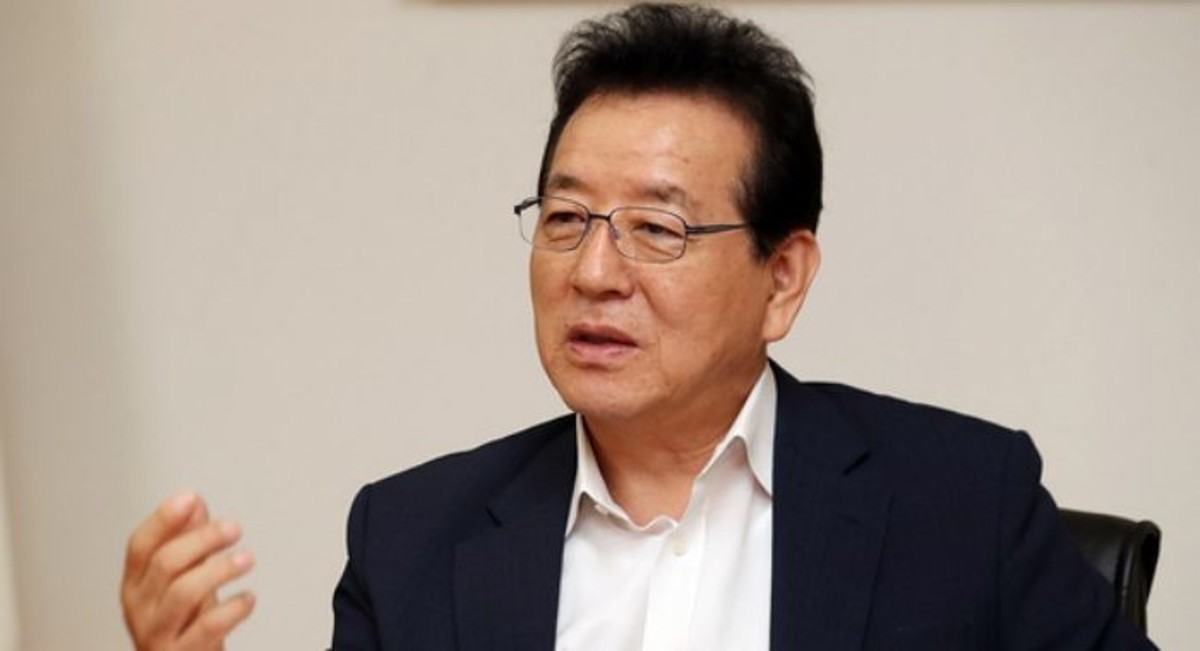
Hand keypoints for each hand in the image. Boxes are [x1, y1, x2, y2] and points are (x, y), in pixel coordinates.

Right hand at [121, 492, 255, 649]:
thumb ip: (186, 543)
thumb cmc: (184, 624)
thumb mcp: (182, 580)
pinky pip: (206, 628)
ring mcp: (157, 634)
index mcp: (135, 585)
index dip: (163, 519)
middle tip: (234, 528)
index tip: (190, 498)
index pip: (140, 546)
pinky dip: (232, 609)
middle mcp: (139, 609)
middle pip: (165, 564)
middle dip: (202, 540)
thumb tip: (194, 503)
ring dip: (219, 570)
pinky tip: (248, 599)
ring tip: (247, 559)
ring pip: (183, 593)